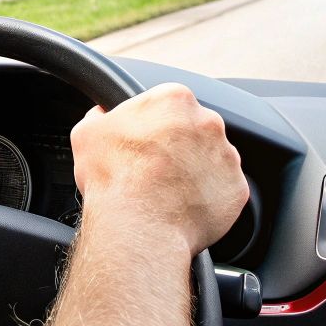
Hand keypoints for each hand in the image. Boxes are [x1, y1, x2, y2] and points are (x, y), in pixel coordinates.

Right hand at [70, 83, 247, 256]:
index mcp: (174, 99)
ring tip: (169, 192)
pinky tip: (184, 207)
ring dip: (195, 171)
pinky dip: (208, 198)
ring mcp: (227, 156)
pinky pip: (224, 191)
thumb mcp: (88, 135)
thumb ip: (99, 116)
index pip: (169, 104)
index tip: (145, 143)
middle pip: (195, 130)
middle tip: (155, 169)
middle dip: (179, 147)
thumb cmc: (114, 178)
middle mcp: (208, 122)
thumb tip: (101, 116)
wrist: (139, 226)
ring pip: (212, 160)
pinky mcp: (237, 189)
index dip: (154, 124)